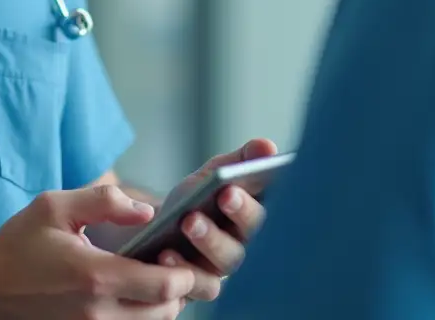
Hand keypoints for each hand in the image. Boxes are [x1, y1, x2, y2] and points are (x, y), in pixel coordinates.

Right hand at [0, 184, 196, 319]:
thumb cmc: (17, 246)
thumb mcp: (54, 207)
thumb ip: (103, 201)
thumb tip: (146, 211)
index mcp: (96, 276)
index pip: (165, 286)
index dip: (184, 272)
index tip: (177, 253)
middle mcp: (99, 313)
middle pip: (166, 312)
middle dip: (177, 289)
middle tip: (169, 263)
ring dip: (160, 306)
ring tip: (151, 279)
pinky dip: (139, 317)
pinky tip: (130, 296)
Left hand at [156, 138, 277, 302]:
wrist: (159, 229)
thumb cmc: (196, 199)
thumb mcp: (214, 174)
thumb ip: (240, 160)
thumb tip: (267, 147)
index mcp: (258, 213)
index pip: (275, 204)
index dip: (270, 193)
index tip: (251, 178)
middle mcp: (250, 242)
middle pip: (256, 232)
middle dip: (243, 212)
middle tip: (226, 194)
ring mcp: (228, 266)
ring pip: (230, 259)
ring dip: (212, 239)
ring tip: (190, 220)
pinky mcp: (204, 286)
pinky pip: (201, 284)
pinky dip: (184, 268)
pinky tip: (167, 253)